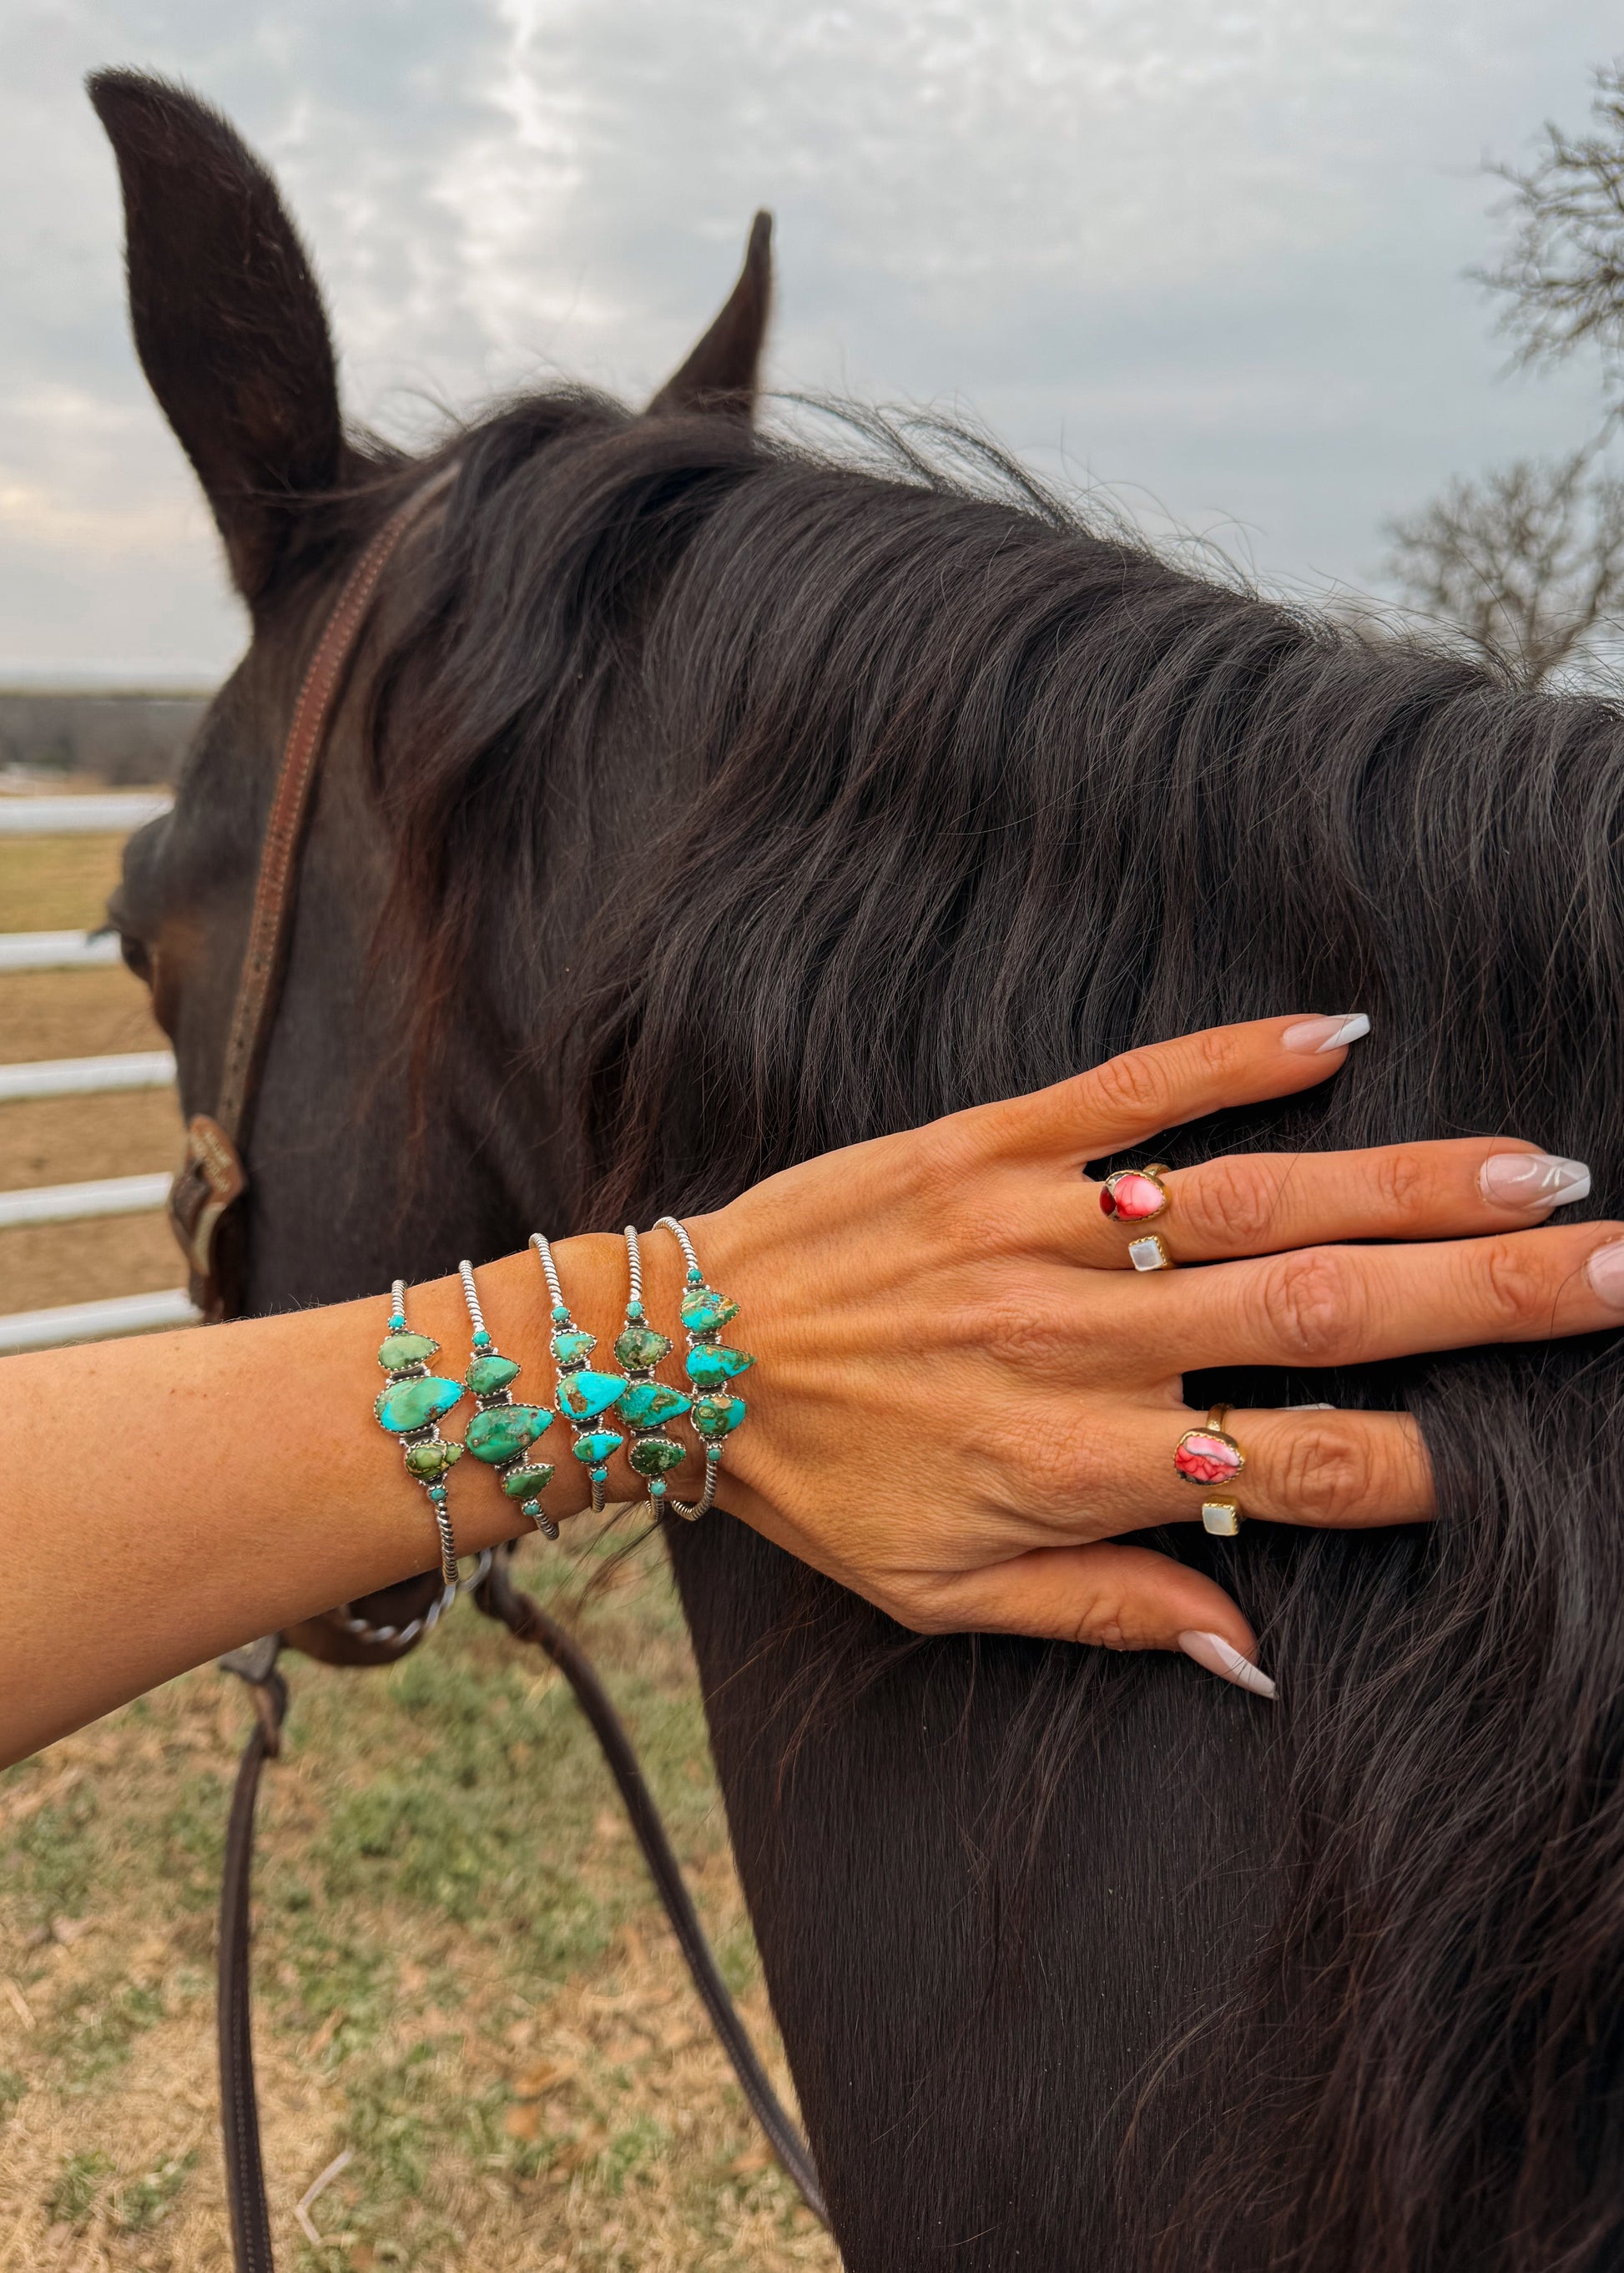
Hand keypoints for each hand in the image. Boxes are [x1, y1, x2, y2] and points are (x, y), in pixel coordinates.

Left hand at [699, 1014, 1617, 1695]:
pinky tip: (1340, 1033)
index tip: (1523, 1450)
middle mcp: (1083, 1341)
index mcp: (1082, 1464)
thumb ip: (1105, 1612)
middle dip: (1487, 1297)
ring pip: (1256, 1196)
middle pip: (1321, 1313)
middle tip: (1615, 1265)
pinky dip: (1233, 1057)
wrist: (676, 1356)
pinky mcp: (987, 1143)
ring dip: (1409, 1181)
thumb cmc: (819, 1485)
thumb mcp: (945, 1594)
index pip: (1299, 1471)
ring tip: (1537, 1174)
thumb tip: (1252, 1651)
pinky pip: (1128, 1088)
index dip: (1425, 1464)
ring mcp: (1040, 1228)